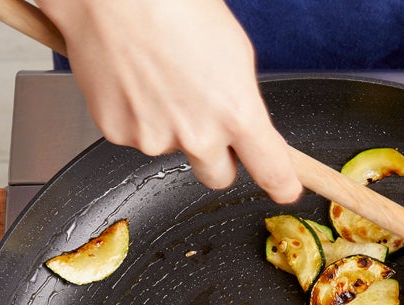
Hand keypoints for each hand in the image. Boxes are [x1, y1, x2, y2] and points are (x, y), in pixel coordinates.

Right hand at [35, 0, 301, 202]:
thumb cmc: (174, 5)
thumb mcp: (233, 52)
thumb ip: (242, 101)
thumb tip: (246, 126)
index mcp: (237, 112)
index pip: (272, 171)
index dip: (282, 184)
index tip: (285, 188)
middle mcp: (197, 135)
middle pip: (218, 176)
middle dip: (216, 155)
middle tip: (203, 116)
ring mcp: (154, 138)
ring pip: (172, 150)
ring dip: (170, 126)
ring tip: (158, 77)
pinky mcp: (117, 133)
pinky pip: (135, 135)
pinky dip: (135, 115)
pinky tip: (133, 79)